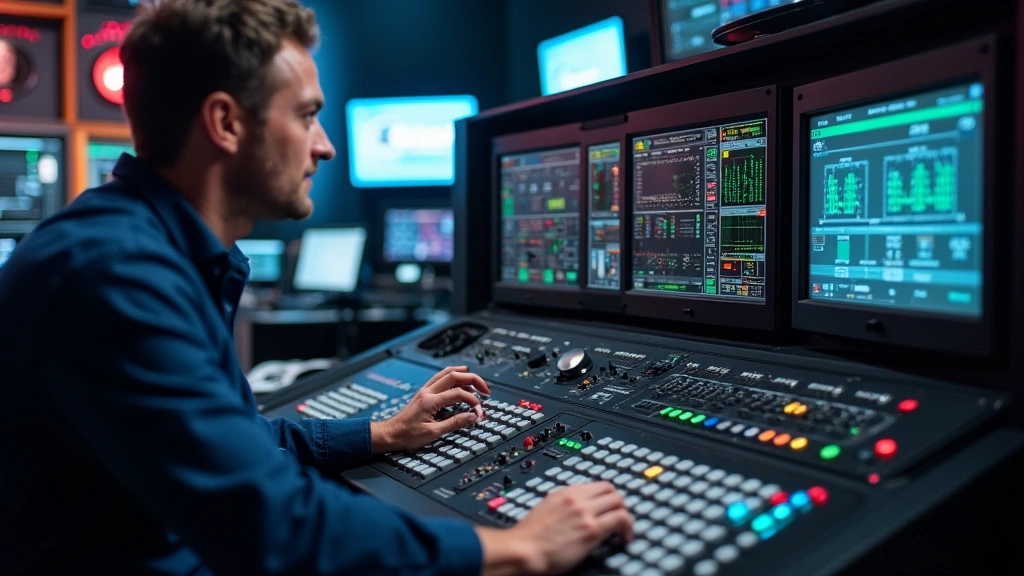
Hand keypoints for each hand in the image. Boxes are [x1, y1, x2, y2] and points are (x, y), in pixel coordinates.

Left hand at [370, 366, 490, 453]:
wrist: (390, 434)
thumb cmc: (407, 435)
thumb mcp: (433, 433)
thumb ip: (454, 423)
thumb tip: (472, 417)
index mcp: (430, 401)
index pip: (459, 394)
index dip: (473, 402)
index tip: (479, 413)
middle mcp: (428, 391)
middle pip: (454, 375)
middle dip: (473, 380)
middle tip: (486, 390)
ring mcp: (425, 390)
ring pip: (447, 372)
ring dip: (464, 375)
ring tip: (476, 382)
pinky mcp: (424, 393)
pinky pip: (441, 378)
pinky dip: (454, 377)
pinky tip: (460, 384)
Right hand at [477, 482, 633, 575]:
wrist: (523, 550)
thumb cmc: (529, 538)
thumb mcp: (545, 510)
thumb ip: (562, 506)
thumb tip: (573, 512)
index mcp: (564, 493)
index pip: (597, 485)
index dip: (608, 497)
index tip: (610, 508)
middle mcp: (576, 499)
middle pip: (611, 491)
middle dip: (619, 505)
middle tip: (619, 519)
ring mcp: (585, 512)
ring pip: (619, 502)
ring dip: (626, 516)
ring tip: (624, 531)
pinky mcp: (592, 530)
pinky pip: (621, 520)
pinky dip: (628, 528)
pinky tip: (624, 540)